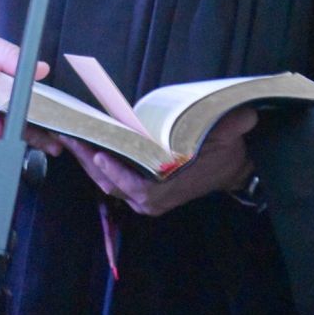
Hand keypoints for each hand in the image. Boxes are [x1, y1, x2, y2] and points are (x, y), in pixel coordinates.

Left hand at [60, 106, 256, 215]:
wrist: (231, 167)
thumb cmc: (225, 151)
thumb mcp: (230, 136)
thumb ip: (232, 127)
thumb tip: (243, 116)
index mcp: (172, 188)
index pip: (139, 190)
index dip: (118, 175)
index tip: (101, 157)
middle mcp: (154, 197)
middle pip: (114, 185)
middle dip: (89, 162)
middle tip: (71, 138)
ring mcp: (145, 195)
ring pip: (107, 184)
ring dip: (87, 163)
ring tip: (70, 138)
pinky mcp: (139, 188)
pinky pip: (112, 179)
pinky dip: (95, 164)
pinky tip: (83, 144)